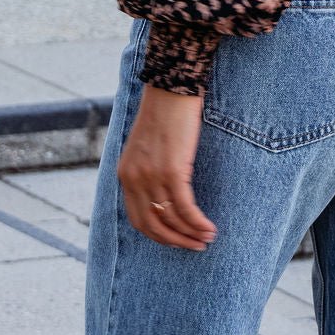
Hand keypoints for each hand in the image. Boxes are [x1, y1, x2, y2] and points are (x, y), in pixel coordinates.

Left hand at [117, 84, 218, 250]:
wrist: (171, 87)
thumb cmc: (164, 112)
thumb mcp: (146, 145)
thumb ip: (148, 169)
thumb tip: (164, 193)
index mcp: (125, 174)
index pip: (137, 218)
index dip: (158, 234)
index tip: (177, 239)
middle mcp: (134, 179)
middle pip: (152, 225)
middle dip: (175, 241)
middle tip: (194, 246)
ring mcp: (152, 176)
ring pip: (171, 218)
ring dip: (191, 234)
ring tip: (207, 238)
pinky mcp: (172, 170)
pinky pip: (185, 206)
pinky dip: (197, 222)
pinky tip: (209, 227)